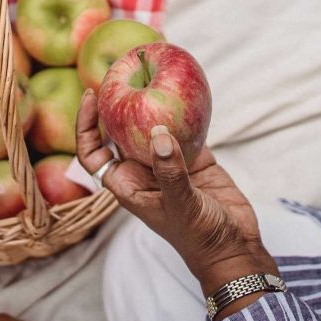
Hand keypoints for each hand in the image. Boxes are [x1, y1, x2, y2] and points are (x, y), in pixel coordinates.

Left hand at [76, 89, 277, 299]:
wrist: (234, 248)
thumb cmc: (199, 238)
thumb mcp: (182, 206)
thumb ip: (170, 172)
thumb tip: (159, 134)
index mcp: (129, 186)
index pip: (94, 153)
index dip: (86, 126)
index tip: (91, 96)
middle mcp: (144, 171)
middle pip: (120, 133)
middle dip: (118, 105)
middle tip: (122, 72)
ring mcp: (169, 163)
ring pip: (152, 128)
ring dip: (151, 104)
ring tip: (150, 72)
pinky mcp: (196, 159)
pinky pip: (184, 129)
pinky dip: (184, 112)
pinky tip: (187, 90)